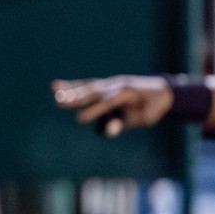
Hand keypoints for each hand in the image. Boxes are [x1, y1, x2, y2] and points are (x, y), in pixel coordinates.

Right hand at [52, 76, 173, 135]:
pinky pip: (86, 85)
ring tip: (53, 89)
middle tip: (59, 101)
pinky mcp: (103, 85)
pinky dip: (72, 85)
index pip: (108, 102)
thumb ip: (124, 123)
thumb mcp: (143, 119)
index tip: (79, 119)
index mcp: (127, 93)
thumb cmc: (151, 109)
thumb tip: (109, 130)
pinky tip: (56, 87)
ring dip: (70, 88)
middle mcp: (116, 85)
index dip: (94, 110)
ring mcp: (109, 83)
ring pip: (87, 86)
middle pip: (93, 91)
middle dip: (76, 97)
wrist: (161, 92)